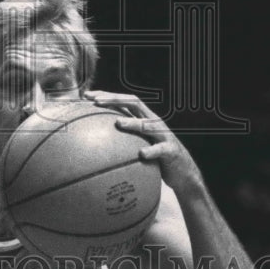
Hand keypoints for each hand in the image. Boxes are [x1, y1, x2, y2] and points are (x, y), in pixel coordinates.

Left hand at [83, 91, 201, 193]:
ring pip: (148, 125)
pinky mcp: (171, 151)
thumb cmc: (155, 158)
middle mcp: (153, 122)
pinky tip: (141, 154)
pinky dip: (151, 151)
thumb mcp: (137, 144)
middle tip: (96, 101)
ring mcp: (163, 135)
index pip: (124, 101)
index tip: (87, 95)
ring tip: (118, 123)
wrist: (183, 173)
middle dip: (115, 99)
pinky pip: (161, 150)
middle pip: (134, 103)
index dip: (106, 95)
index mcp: (143, 118)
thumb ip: (121, 138)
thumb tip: (92, 140)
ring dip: (133, 123)